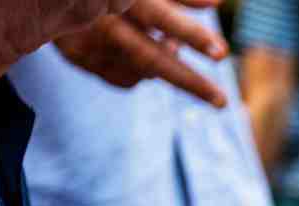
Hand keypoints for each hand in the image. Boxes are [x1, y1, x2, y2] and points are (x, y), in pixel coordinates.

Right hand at [55, 0, 228, 107]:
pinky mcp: (77, 56)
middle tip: (221, 101)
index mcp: (118, 0)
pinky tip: (147, 49)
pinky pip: (125, 78)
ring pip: (141, 71)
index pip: (160, 17)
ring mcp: (85, 43)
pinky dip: (142, 70)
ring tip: (174, 45)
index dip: (191, 34)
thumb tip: (218, 3)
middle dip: (191, 82)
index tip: (221, 52)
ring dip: (167, 63)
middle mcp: (101, 23)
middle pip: (151, 59)